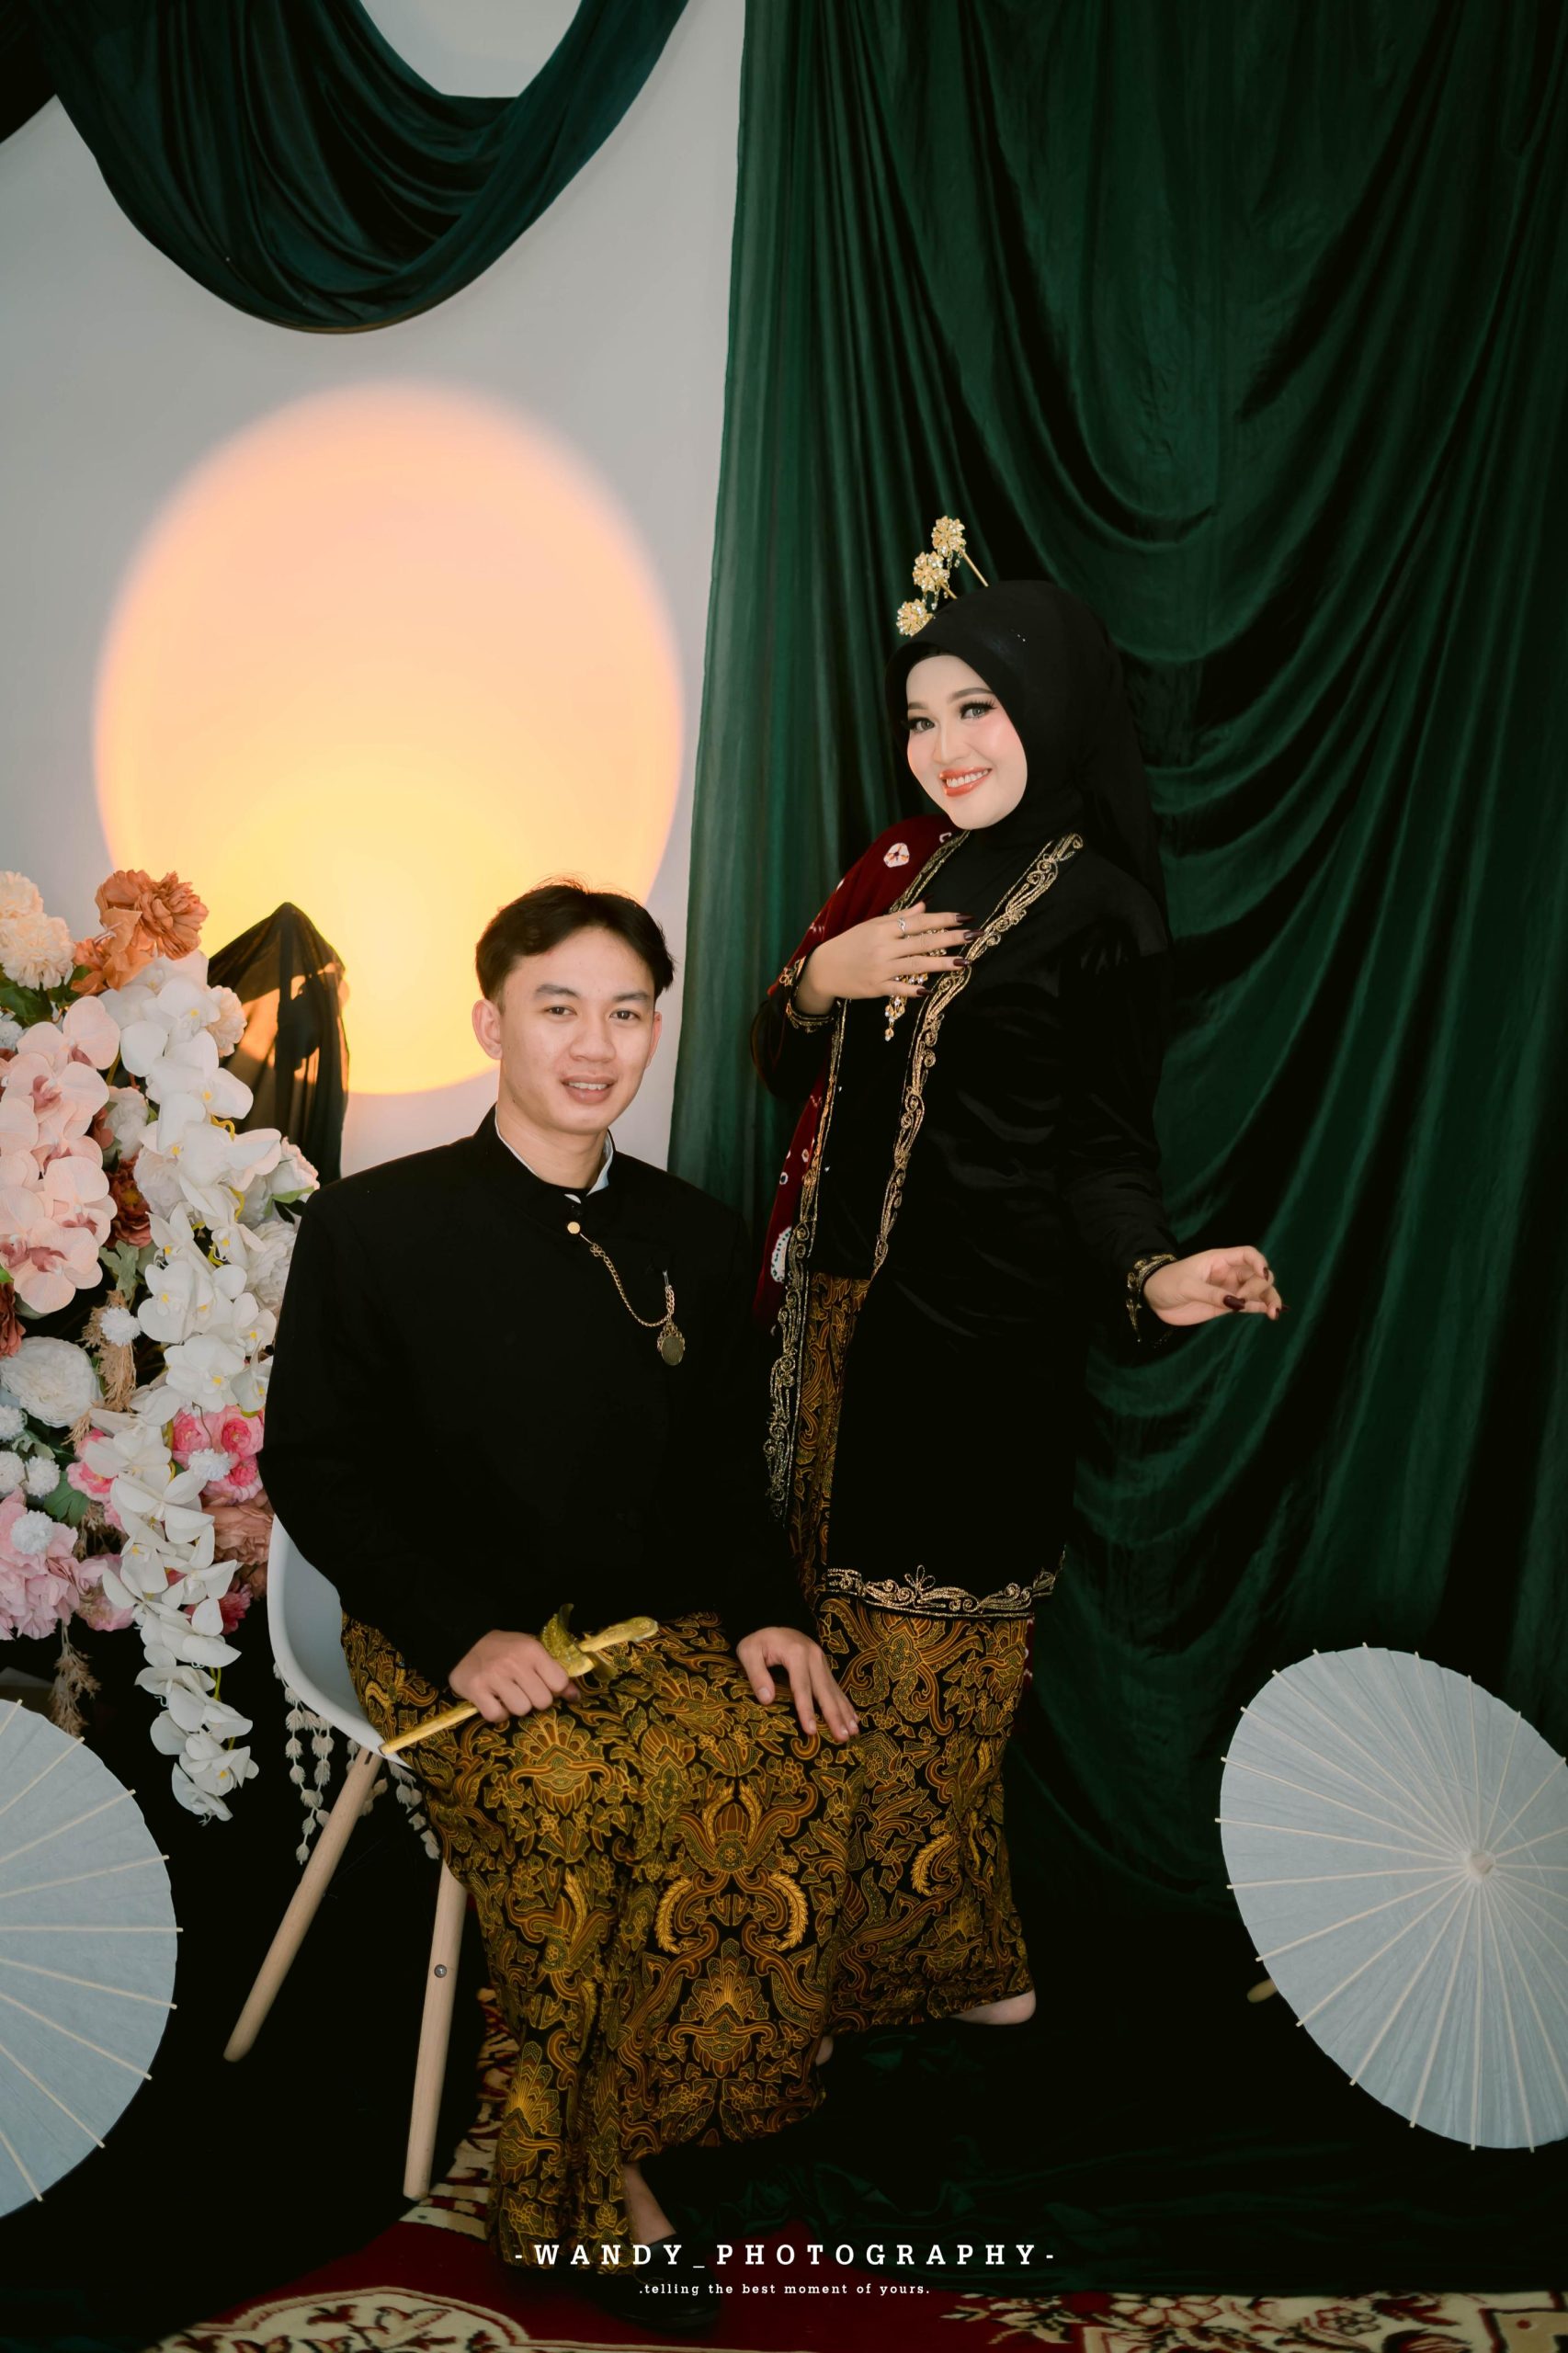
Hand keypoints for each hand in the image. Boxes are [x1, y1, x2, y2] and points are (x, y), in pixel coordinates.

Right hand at [449, 1630, 578, 1723]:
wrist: (465, 1642)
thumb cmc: (504, 1649)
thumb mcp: (531, 1651)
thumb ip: (553, 1671)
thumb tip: (575, 1696)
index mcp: (532, 1650)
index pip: (559, 1682)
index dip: (553, 1689)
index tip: (543, 1685)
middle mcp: (514, 1663)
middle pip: (542, 1701)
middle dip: (535, 1700)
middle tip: (523, 1690)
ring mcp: (494, 1677)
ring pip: (521, 1710)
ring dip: (515, 1707)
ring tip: (507, 1694)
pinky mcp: (476, 1690)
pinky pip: (497, 1716)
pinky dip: (497, 1713)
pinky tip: (494, 1700)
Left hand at [736, 1625, 859, 1741]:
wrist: (772, 1621)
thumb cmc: (758, 1640)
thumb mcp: (749, 1652)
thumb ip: (757, 1675)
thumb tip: (767, 1700)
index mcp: (796, 1654)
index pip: (802, 1687)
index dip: (806, 1710)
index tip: (811, 1731)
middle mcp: (814, 1657)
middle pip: (824, 1691)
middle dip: (834, 1716)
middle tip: (842, 1738)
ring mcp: (821, 1661)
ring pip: (834, 1690)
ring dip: (844, 1712)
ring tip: (853, 1733)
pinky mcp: (823, 1666)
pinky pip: (836, 1687)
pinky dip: (845, 1704)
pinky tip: (853, 1718)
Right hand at [793, 903, 972, 1014]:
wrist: (824, 968)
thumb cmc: (850, 944)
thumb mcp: (872, 925)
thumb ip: (900, 916)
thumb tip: (925, 905)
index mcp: (884, 928)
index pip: (920, 921)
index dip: (943, 919)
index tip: (965, 918)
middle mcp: (884, 947)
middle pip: (923, 941)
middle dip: (951, 939)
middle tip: (975, 936)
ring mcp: (881, 968)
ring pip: (917, 965)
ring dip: (942, 964)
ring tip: (965, 962)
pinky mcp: (876, 987)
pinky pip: (899, 988)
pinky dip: (914, 989)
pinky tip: (931, 990)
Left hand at [1144, 1247, 1282, 1326]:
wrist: (1153, 1298)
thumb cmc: (1167, 1283)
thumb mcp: (1187, 1286)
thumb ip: (1211, 1294)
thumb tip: (1237, 1303)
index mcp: (1220, 1260)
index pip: (1248, 1254)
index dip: (1259, 1262)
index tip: (1263, 1275)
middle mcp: (1229, 1273)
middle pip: (1257, 1275)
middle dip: (1260, 1287)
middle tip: (1243, 1300)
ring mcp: (1229, 1290)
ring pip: (1257, 1292)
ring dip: (1269, 1299)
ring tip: (1275, 1313)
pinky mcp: (1226, 1306)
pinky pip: (1248, 1305)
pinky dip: (1260, 1308)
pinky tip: (1271, 1314)